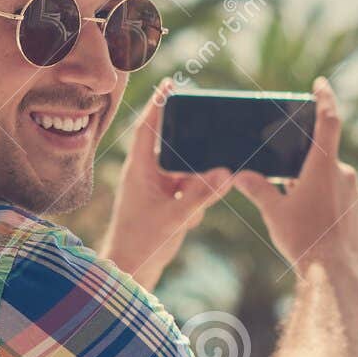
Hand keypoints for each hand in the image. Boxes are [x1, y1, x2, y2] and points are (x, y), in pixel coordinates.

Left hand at [100, 78, 232, 290]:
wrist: (130, 273)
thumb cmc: (142, 243)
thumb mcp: (176, 217)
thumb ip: (202, 195)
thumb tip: (227, 172)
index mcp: (139, 169)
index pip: (148, 128)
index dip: (159, 104)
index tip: (170, 83)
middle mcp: (146, 174)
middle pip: (172, 148)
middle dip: (190, 151)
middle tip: (204, 145)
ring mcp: (155, 189)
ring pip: (185, 174)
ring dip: (194, 188)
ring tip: (189, 209)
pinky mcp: (163, 203)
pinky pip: (187, 192)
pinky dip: (193, 204)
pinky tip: (188, 221)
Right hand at [234, 77, 357, 280]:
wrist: (333, 274)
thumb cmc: (302, 239)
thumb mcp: (273, 212)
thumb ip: (257, 189)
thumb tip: (239, 176)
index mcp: (324, 165)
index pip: (328, 119)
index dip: (325, 98)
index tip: (321, 84)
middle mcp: (345, 174)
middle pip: (323, 157)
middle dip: (305, 163)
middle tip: (287, 175)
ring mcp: (356, 194)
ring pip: (332, 180)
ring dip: (315, 185)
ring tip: (296, 207)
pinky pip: (341, 199)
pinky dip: (327, 203)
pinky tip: (312, 223)